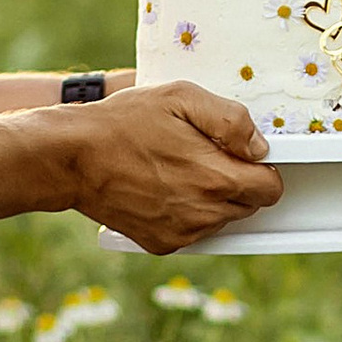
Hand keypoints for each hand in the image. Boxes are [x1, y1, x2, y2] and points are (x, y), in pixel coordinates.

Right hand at [50, 81, 280, 250]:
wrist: (71, 158)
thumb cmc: (124, 122)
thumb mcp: (181, 97)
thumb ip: (231, 120)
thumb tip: (259, 147)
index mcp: (216, 178)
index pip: (270, 188)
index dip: (263, 169)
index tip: (243, 155)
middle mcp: (203, 213)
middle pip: (248, 206)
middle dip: (238, 183)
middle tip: (206, 156)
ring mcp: (183, 233)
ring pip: (222, 220)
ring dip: (213, 199)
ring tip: (178, 169)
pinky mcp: (162, 244)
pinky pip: (194, 232)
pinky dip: (188, 214)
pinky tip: (163, 188)